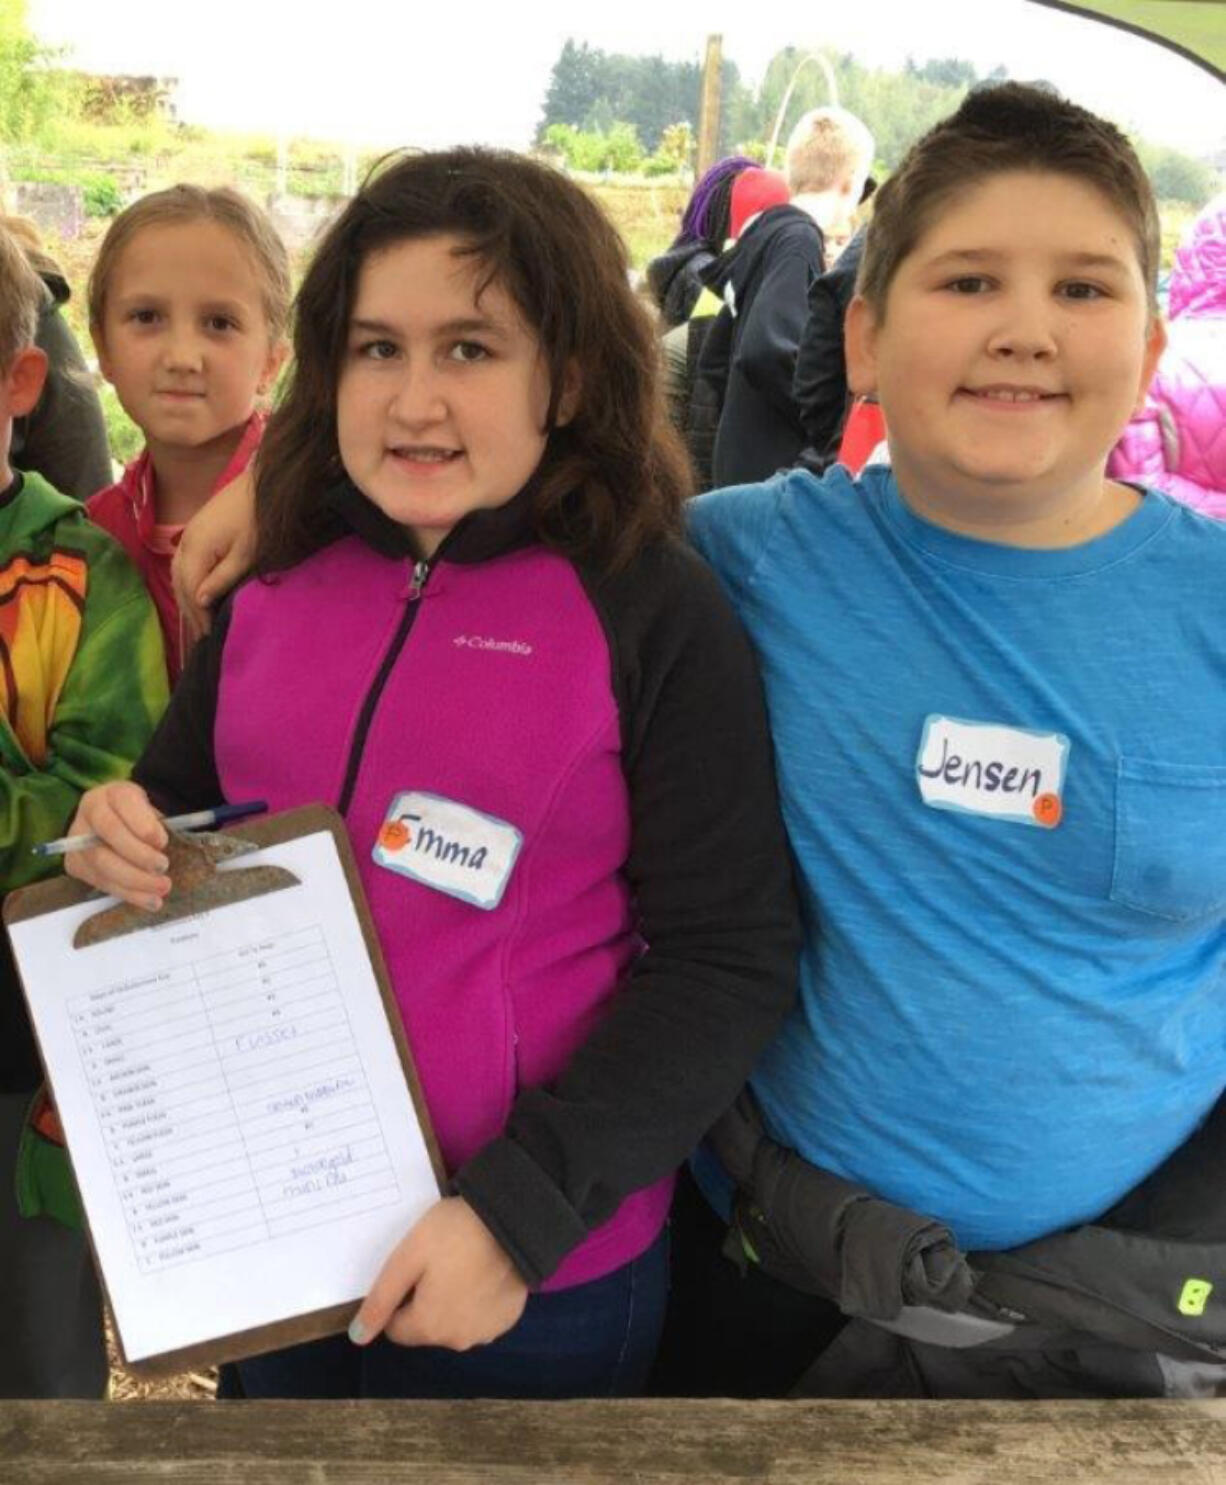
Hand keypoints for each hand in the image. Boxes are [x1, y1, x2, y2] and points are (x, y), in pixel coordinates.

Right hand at [63, 782, 170, 910]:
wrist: (113, 821)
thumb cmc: (139, 816)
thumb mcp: (152, 810)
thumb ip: (157, 824)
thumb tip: (162, 847)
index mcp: (113, 793)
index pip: (124, 805)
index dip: (143, 825)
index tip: (163, 842)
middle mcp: (89, 812)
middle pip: (110, 835)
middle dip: (139, 856)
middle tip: (164, 868)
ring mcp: (77, 839)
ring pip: (103, 864)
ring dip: (135, 881)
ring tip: (162, 889)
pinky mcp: (75, 864)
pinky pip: (101, 882)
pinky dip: (129, 894)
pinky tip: (150, 900)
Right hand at [171, 466, 256, 640]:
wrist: (258, 485)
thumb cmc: (257, 520)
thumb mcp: (245, 554)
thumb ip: (221, 578)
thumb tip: (200, 601)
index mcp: (196, 550)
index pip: (191, 591)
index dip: (200, 615)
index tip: (210, 635)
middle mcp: (185, 543)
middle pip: (180, 584)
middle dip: (190, 611)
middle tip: (201, 636)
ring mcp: (187, 535)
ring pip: (178, 574)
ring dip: (185, 598)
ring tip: (197, 621)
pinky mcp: (195, 531)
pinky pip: (182, 563)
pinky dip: (186, 582)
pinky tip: (194, 593)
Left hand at [350, 1197, 528, 1351]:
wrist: (515, 1219)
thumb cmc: (454, 1234)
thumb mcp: (408, 1257)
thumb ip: (381, 1299)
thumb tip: (358, 1337)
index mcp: (429, 1328)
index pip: (396, 1328)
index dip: (399, 1298)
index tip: (413, 1269)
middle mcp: (457, 1340)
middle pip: (426, 1327)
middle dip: (426, 1301)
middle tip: (438, 1262)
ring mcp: (488, 1331)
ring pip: (455, 1323)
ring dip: (454, 1303)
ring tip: (463, 1264)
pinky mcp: (509, 1317)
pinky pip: (482, 1316)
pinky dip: (479, 1301)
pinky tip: (484, 1272)